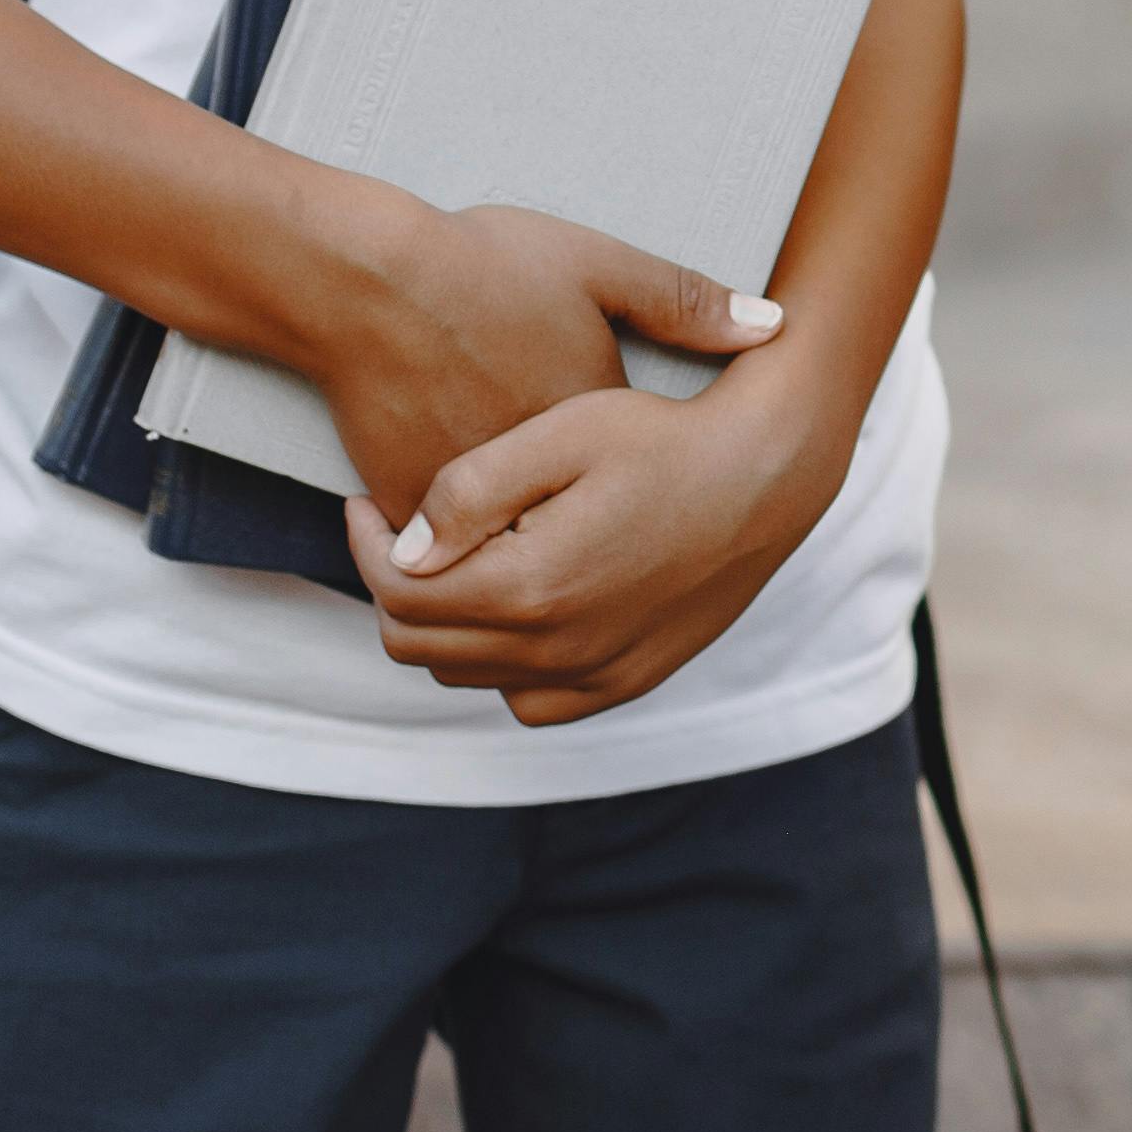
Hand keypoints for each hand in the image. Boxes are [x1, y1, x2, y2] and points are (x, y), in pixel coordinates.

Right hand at [314, 200, 776, 524]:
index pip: (647, 473)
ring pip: (512, 543)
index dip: (643, 457)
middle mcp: (546, 484)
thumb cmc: (482, 267)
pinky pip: (446, 548)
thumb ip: (684, 302)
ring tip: (523, 497)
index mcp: (601, 427)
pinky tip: (462, 506)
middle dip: (589, 510)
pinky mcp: (413, 511)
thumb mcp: (598, 266)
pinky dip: (456, 534)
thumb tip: (772, 324)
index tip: (636, 440)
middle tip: (588, 482)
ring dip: (519, 530)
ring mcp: (476, 507)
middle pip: (583, 520)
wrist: (368, 283)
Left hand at [349, 370, 835, 724]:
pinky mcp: (626, 681)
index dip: (363, 545)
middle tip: (402, 531)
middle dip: (393, 585)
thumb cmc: (663, 438)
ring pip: (468, 675)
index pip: (397, 594)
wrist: (768, 472)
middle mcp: (559, 649)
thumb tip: (404, 552)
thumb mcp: (560, 433)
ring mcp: (596, 675)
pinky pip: (530, 699)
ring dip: (445, 623)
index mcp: (530, 587)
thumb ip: (468, 492)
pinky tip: (521, 604)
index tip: (365, 503)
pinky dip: (503, 662)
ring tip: (460, 560)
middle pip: (420, 645)